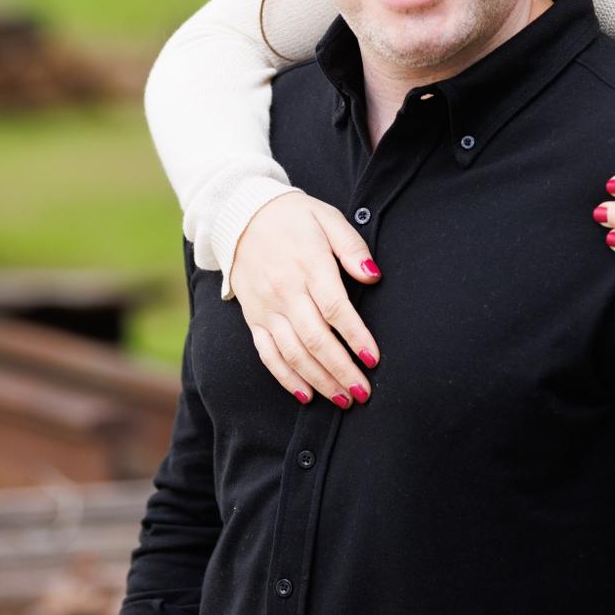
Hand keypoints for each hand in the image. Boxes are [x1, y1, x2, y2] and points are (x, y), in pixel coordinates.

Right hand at [230, 189, 381, 406]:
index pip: (335, 310)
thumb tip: (373, 275)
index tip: (373, 359)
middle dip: (341, 370)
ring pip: (293, 353)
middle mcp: (285, 291)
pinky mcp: (253, 318)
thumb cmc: (294, 218)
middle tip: (363, 392)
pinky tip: (305, 395)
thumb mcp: (328, 219)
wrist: (240, 215)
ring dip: (319, 380)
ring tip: (342, 399)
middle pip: (315, 339)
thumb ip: (352, 247)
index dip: (356, 337)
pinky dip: (285, 377)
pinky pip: (267, 354)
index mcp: (309, 266)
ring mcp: (267, 308)